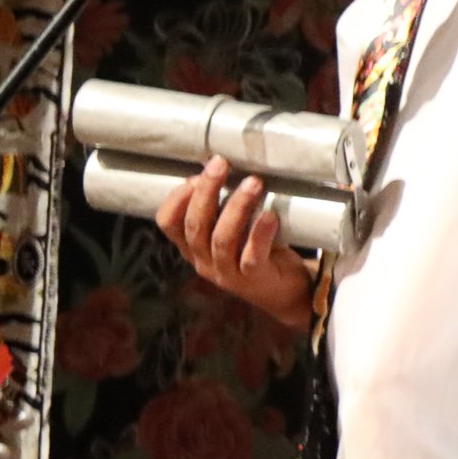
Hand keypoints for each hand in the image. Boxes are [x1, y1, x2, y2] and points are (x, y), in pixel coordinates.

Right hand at [153, 157, 313, 330]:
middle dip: (206, 191)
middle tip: (221, 165)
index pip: (168, 224)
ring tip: (253, 183)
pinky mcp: (253, 279)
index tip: (194, 176)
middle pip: (195, 225)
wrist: (289, 293)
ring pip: (222, 239)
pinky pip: (252, 256)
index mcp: (194, 248)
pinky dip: (259, 234)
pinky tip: (270, 215)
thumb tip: (220, 170)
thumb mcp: (234, 231)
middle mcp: (204, 262)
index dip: (177, 198)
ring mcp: (227, 273)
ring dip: (236, 207)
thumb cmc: (260, 253)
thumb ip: (223, 210)